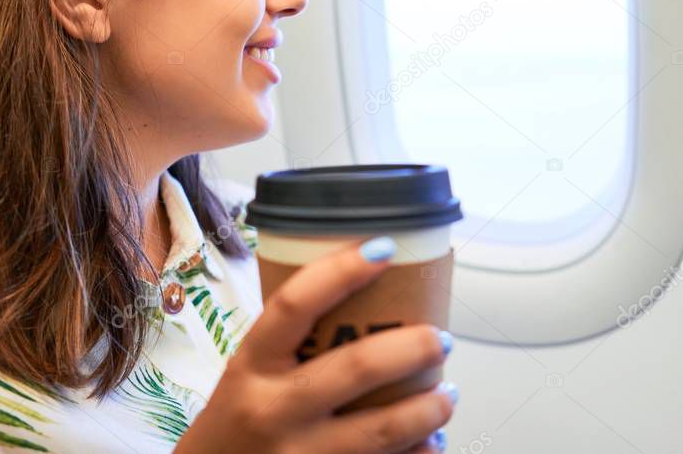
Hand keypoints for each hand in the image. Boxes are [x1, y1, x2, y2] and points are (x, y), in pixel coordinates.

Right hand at [174, 236, 456, 453]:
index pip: (294, 305)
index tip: (384, 249)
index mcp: (250, 365)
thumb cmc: (236, 419)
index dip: (342, 271)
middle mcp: (272, 410)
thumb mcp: (247, 371)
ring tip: (447, 392)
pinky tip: (431, 441)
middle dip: (414, 348)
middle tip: (440, 338)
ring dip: (429, 408)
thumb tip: (362, 291)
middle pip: (357, 368)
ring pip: (383, 429)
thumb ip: (290, 340)